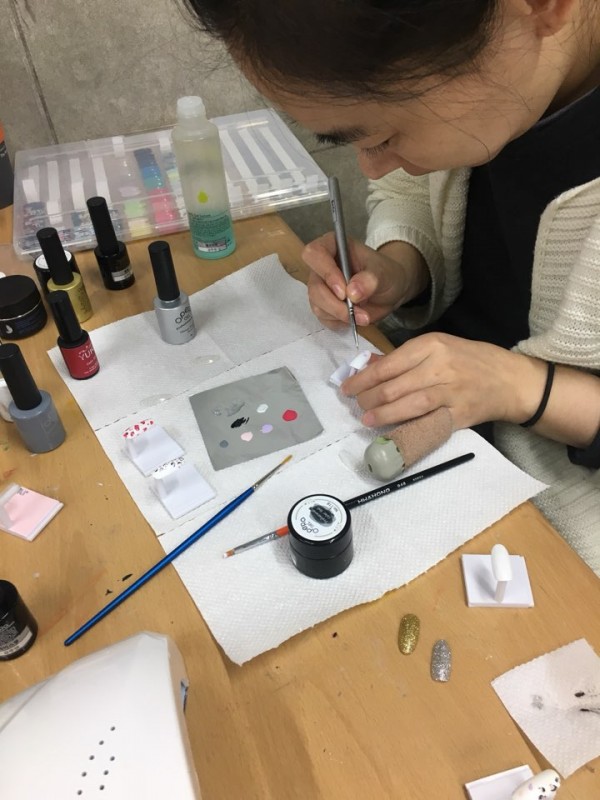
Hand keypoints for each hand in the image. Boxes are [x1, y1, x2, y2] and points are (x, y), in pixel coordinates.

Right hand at [302, 233, 418, 329]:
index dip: (326, 273)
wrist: (390, 290)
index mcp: (333, 246)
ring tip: (363, 316)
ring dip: (339, 315)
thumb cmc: (386, 273)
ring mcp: (321, 287)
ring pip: (317, 304)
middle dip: (335, 303)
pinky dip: (339, 322)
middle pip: (314, 286)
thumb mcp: (385, 273)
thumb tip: (352, 292)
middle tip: (356, 311)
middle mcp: (322, 266)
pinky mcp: (323, 305)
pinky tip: (355, 319)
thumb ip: (370, 279)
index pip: (314, 254)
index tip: (344, 291)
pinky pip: (323, 317)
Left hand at [341, 332, 547, 429]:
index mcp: (432, 345)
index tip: (348, 387)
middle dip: (368, 398)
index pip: (388, 364)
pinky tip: (391, 429)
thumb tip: (368, 366)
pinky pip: (426, 421)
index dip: (363, 378)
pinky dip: (406, 426)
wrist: (511, 380)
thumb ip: (405, 357)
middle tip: (356, 405)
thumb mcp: (440, 347)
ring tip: (366, 418)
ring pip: (406, 404)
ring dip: (381, 413)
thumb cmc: (471, 361)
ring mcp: (450, 391)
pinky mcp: (458, 414)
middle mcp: (440, 366)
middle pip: (393, 386)